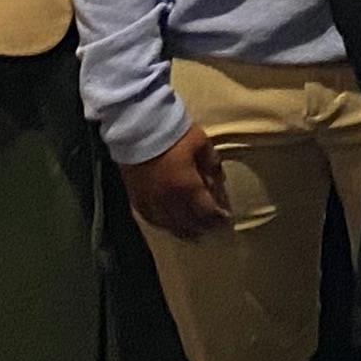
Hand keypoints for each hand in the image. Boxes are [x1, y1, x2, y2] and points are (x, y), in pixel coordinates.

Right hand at [118, 127, 232, 242]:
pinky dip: (163, 225)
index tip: (225, 219)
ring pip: (169, 225)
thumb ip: (211, 165)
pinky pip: (151, 219)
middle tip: (211, 228)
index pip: (206, 212)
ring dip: (184, 230)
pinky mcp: (136, 198)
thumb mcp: (201, 144)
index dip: (217, 218)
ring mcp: (150, 202)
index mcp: (187, 188)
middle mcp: (169, 201)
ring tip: (193, 233)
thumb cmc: (174, 134)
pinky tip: (169, 225)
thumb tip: (218, 182)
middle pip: (188, 223)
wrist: (138, 127)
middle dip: (202, 227)